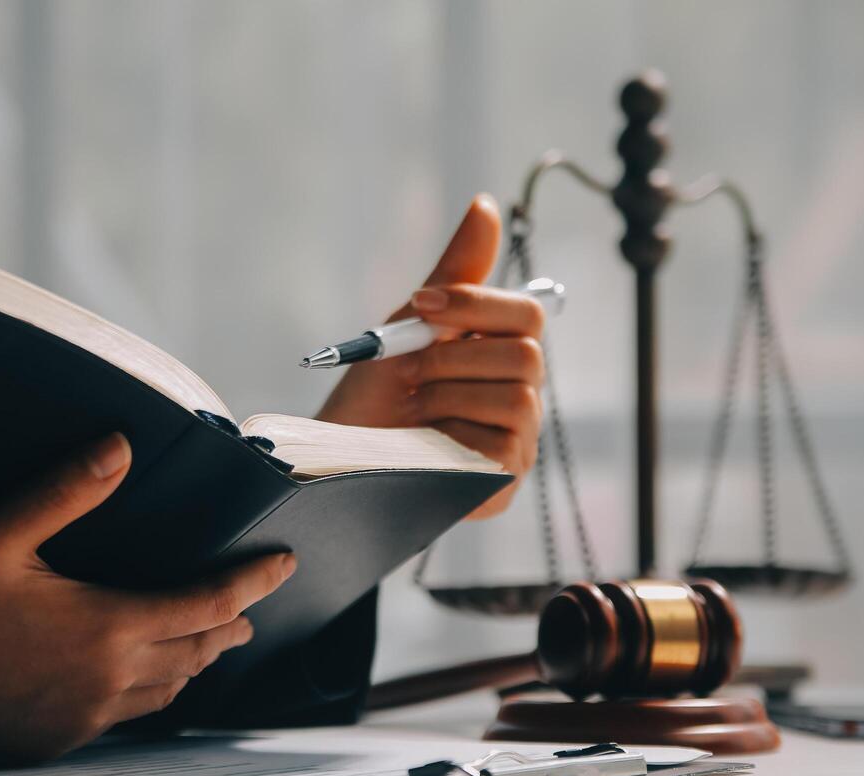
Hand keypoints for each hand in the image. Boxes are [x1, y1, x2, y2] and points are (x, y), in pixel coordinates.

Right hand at [0, 433, 295, 760]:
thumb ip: (64, 489)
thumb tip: (119, 447)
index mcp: (105, 629)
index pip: (206, 605)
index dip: (251, 582)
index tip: (282, 563)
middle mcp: (108, 681)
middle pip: (198, 652)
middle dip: (231, 623)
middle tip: (250, 603)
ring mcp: (83, 717)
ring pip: (168, 691)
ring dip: (197, 660)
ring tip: (209, 640)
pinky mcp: (56, 739)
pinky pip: (129, 716)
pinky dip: (153, 690)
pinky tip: (139, 678)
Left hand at [317, 194, 544, 518]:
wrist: (337, 454)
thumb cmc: (374, 393)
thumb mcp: (407, 326)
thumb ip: (454, 272)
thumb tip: (486, 204)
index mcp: (501, 352)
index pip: (527, 313)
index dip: (475, 303)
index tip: (418, 304)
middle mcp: (518, 395)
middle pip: (527, 355)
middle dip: (453, 357)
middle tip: (409, 372)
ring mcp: (515, 441)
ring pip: (514, 398)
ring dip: (445, 396)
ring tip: (410, 410)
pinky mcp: (501, 481)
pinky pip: (498, 446)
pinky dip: (449, 437)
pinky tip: (421, 442)